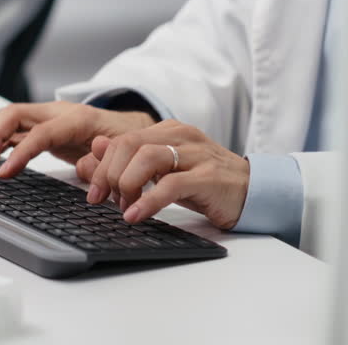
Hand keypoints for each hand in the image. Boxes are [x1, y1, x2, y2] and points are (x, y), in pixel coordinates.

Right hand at [0, 101, 154, 177]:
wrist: (132, 129)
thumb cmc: (127, 141)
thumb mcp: (121, 154)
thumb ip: (102, 162)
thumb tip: (84, 168)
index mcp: (78, 118)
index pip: (40, 133)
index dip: (19, 152)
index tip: (3, 173)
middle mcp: (57, 113)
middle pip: (15, 114)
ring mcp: (47, 119)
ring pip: (9, 121)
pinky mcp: (42, 129)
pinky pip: (14, 132)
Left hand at [86, 120, 249, 229]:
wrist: (253, 191)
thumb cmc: (204, 182)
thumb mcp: (163, 170)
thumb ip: (129, 159)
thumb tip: (95, 147)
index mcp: (168, 131)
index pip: (123, 140)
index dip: (102, 166)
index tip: (94, 192)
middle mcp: (181, 137)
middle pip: (130, 145)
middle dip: (109, 174)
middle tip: (105, 200)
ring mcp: (196, 155)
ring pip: (147, 158)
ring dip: (127, 184)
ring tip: (124, 207)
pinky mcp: (208, 177)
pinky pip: (171, 185)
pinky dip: (148, 201)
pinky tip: (135, 215)